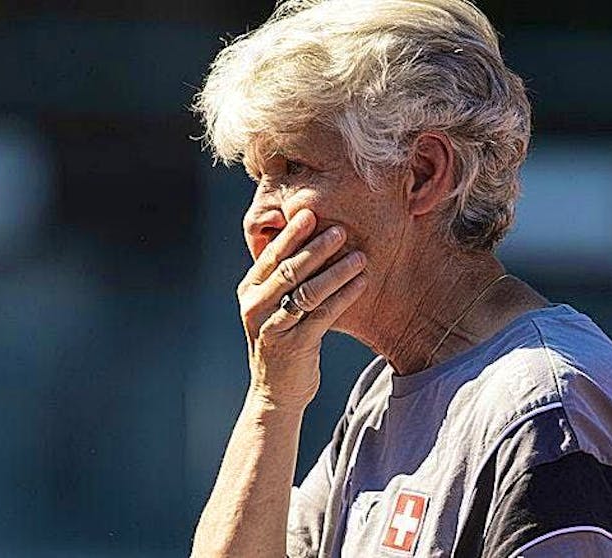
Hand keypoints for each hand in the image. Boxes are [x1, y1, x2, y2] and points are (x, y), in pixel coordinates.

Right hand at [237, 209, 367, 409]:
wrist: (276, 393)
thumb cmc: (282, 342)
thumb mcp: (275, 308)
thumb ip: (284, 279)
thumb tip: (311, 240)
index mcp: (250, 291)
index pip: (271, 256)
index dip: (291, 234)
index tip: (310, 213)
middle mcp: (255, 306)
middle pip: (288, 269)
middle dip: (315, 248)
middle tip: (340, 230)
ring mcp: (273, 327)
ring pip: (307, 291)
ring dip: (336, 271)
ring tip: (360, 256)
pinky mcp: (294, 345)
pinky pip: (323, 314)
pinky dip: (344, 296)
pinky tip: (361, 283)